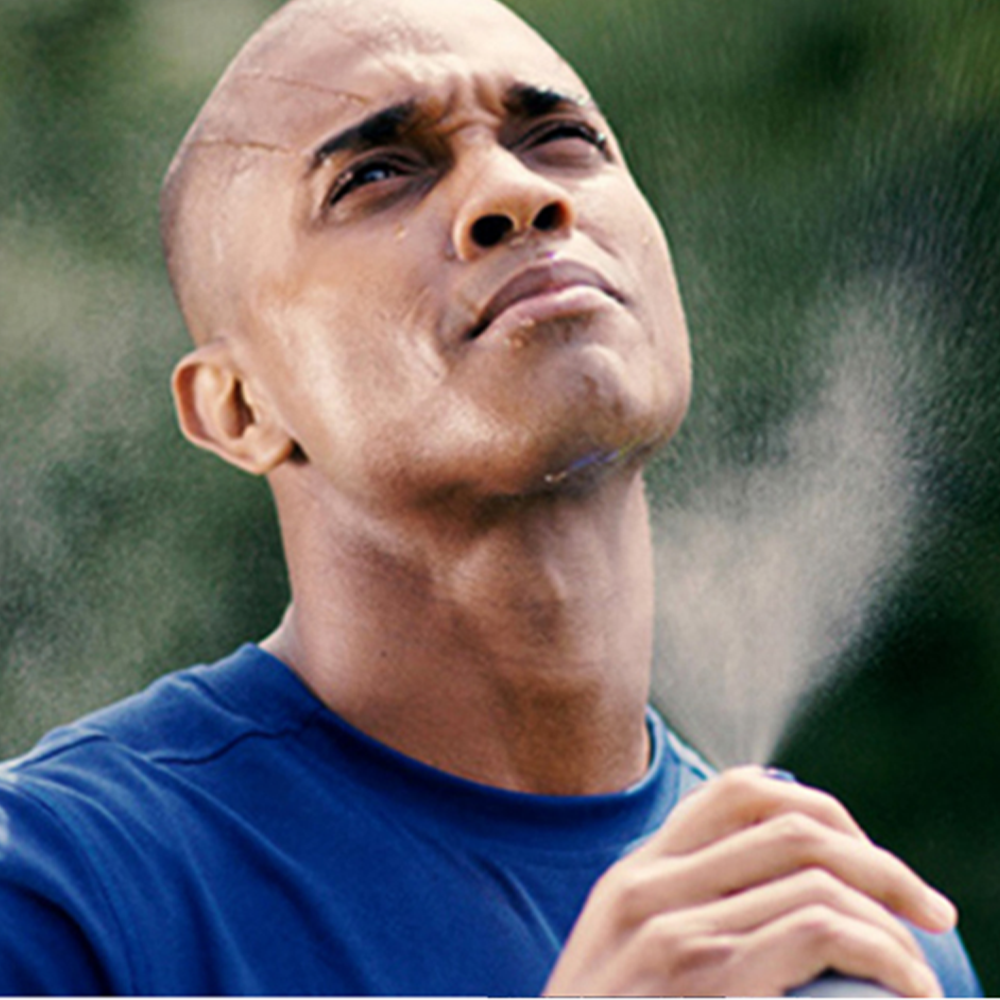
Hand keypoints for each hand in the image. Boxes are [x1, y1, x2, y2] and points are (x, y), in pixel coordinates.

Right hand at [544, 767, 956, 996]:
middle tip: (927, 907)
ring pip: (817, 877)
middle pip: (790, 825)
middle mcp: (650, 890)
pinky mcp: (711, 984)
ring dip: (893, 916)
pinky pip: (822, 931)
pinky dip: (886, 953)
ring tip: (920, 965)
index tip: (860, 852)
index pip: (735, 792)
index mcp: (632, 877)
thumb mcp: (619, 964)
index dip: (815, 806)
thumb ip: (674, 916)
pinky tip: (908, 987)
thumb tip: (765, 895)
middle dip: (878, 858)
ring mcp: (676, 936)